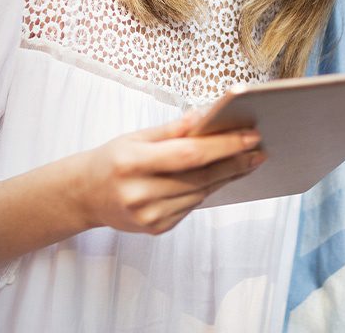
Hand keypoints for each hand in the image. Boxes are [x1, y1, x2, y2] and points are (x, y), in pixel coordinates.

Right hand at [75, 113, 264, 234]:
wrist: (84, 195)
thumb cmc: (113, 159)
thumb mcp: (136, 136)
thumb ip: (173, 129)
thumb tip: (207, 116)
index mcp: (132, 162)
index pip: (188, 154)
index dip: (223, 146)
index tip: (251, 136)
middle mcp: (139, 193)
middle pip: (199, 177)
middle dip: (234, 162)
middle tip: (259, 149)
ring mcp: (147, 215)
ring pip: (200, 193)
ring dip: (227, 176)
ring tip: (248, 160)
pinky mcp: (155, 228)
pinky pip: (191, 206)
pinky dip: (209, 190)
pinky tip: (223, 176)